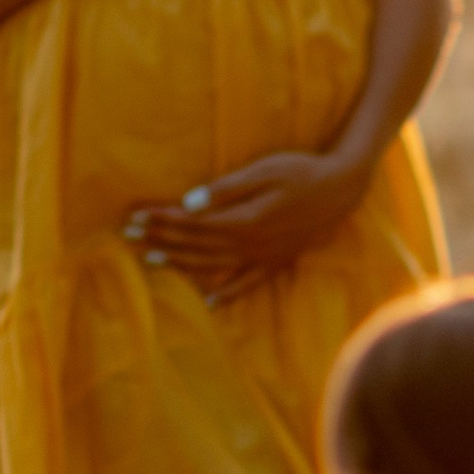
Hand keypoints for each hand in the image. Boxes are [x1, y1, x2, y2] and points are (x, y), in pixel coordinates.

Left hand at [123, 146, 374, 305]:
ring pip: (213, 265)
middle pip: (196, 244)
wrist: (344, 188)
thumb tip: (189, 203)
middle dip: (161, 238)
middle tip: (129, 235)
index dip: (161, 219)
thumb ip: (228, 189)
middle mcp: (250, 245)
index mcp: (245, 220)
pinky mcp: (276, 262)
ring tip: (152, 259)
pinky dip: (225, 294)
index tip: (135, 216)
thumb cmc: (303, 171)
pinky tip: (207, 302)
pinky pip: (246, 284)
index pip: (192, 222)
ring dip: (180, 263)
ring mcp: (263, 257)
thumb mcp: (266, 171)